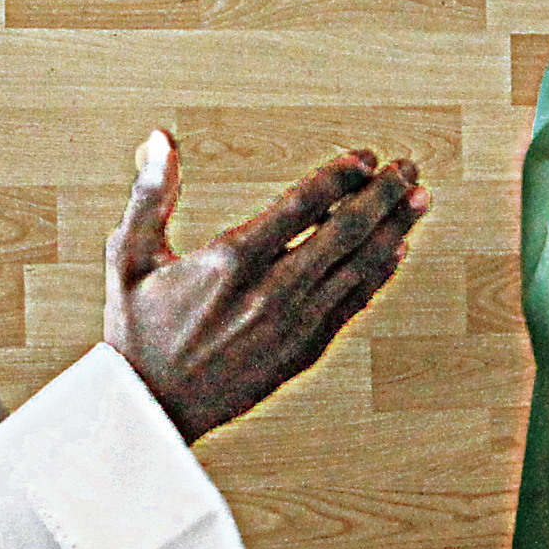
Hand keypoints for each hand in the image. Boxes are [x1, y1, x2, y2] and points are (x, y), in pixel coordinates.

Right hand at [105, 131, 429, 441]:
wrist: (152, 412)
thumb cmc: (136, 329)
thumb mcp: (128, 257)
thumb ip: (150, 194)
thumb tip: (161, 136)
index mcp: (231, 260)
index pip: (304, 205)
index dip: (342, 176)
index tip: (366, 157)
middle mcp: (272, 291)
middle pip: (346, 232)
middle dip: (384, 195)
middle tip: (409, 167)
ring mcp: (295, 324)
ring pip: (360, 268)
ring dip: (395, 229)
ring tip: (420, 199)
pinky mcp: (306, 350)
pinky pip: (354, 304)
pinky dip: (380, 274)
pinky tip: (397, 250)